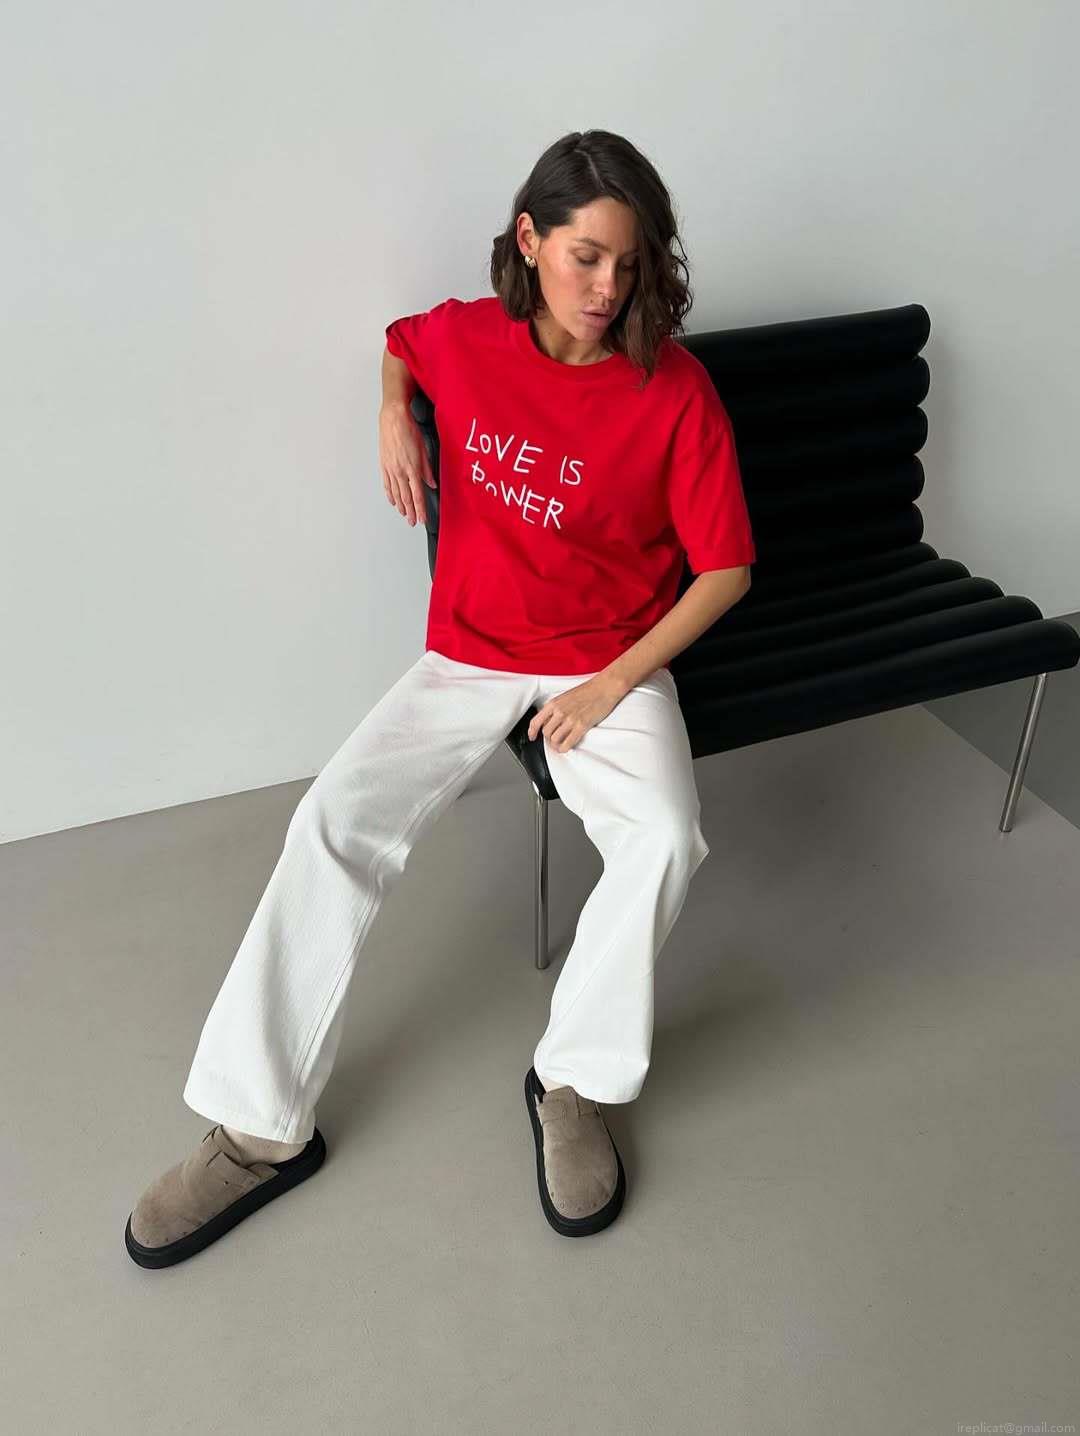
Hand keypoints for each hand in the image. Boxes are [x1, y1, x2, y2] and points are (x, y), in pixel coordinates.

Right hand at [378, 401, 435, 526]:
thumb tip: (431, 483)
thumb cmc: (408, 429)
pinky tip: (392, 500)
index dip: (420, 509)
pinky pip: (386, 484)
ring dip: (401, 506)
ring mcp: (390, 469)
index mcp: (412, 468)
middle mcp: (400, 471)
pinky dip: (390, 494)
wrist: (393, 418)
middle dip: (410, 512)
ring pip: (396, 493)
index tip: (422, 519)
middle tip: (413, 522)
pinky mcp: (384, 464)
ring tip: (404, 514)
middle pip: (406, 497)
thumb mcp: (423, 449)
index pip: (417, 495)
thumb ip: (427, 469)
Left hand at [527, 674, 625, 752]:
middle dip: (548, 739)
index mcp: (554, 703)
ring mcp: (570, 719)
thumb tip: (550, 721)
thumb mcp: (565, 696)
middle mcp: (559, 711)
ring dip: (556, 745)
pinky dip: (564, 748)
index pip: (536, 721)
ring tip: (560, 745)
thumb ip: (556, 708)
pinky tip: (566, 748)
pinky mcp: (581, 726)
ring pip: (554, 740)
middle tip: (553, 740)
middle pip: (546, 733)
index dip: (532, 732)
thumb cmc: (588, 690)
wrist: (604, 687)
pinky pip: (567, 743)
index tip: (532, 737)